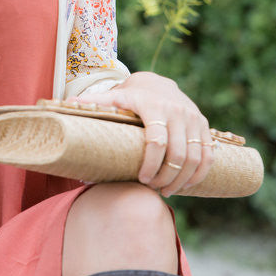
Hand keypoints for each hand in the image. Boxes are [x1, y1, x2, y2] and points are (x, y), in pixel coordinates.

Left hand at [76, 72, 213, 196]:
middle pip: (178, 153)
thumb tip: (66, 107)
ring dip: (183, 179)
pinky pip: (209, 155)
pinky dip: (200, 174)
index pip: (156, 140)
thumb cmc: (130, 97)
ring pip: (196, 157)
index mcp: (153, 105)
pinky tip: (187, 185)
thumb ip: (94, 104)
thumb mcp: (113, 98)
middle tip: (154, 189)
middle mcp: (177, 111)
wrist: (158, 84)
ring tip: (167, 191)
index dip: (150, 164)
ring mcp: (194, 118)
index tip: (141, 179)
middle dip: (167, 177)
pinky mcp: (205, 126)